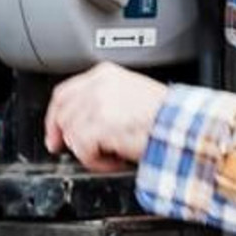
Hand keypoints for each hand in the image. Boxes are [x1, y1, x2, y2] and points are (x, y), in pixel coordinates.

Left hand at [44, 63, 168, 172]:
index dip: (55, 115)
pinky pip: (82, 150)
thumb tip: (83, 118)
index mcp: (105, 74)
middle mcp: (98, 86)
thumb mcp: (131, 93)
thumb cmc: (166, 116)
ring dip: (87, 150)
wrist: (182, 126)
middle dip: (62, 135)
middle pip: (62, 112)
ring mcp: (96, 105)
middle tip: (66, 150)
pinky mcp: (98, 126)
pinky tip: (113, 159)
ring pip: (71, 133)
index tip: (54, 132)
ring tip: (109, 154)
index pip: (65, 92)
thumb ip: (104, 99)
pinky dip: (95, 161)